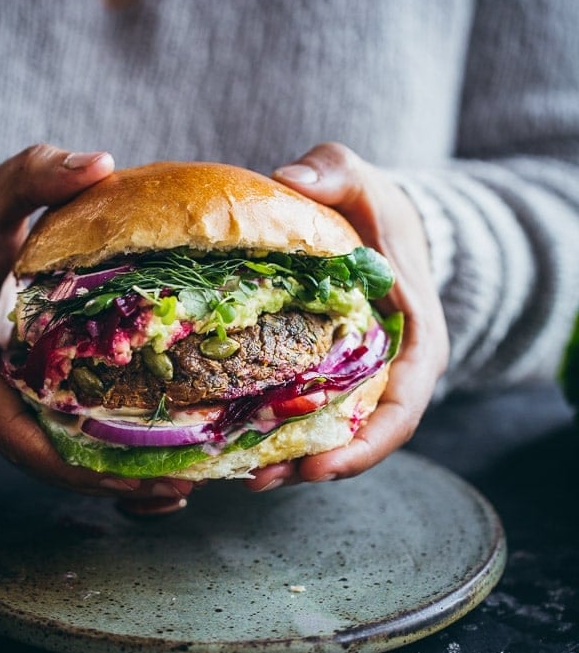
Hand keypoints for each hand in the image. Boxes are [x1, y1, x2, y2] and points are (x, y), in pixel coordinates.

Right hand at [0, 143, 192, 505]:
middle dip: (111, 482)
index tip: (141, 478)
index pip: (20, 438)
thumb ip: (37, 175)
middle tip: (183, 486)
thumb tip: (100, 162)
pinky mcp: (9, 401)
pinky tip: (153, 452)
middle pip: (47, 463)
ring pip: (53, 460)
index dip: (81, 466)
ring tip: (182, 484)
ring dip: (111, 476)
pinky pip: (55, 439)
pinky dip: (99, 452)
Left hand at [246, 142, 448, 490]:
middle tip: (260, 480)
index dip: (366, 443)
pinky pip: (309, 416)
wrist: (374, 221)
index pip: (403, 406)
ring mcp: (361, 380)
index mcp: (418, 338)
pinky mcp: (329, 379)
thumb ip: (335, 172)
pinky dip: (277, 436)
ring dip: (290, 463)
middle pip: (364, 437)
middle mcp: (394, 372)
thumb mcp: (360, 179)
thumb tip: (290, 177)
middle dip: (317, 466)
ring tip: (240, 478)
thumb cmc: (374, 206)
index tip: (321, 464)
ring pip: (333, 435)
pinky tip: (233, 447)